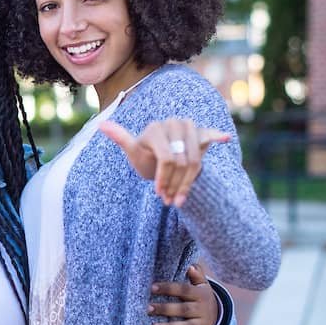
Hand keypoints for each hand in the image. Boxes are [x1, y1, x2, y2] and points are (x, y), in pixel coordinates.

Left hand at [99, 118, 229, 206]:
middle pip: (182, 163)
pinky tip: (224, 138)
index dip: (163, 179)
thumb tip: (101, 125)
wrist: (160, 159)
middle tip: (169, 201)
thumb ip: (121, 139)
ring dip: (188, 184)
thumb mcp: (133, 152)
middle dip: (175, 185)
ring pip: (196, 161)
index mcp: (157, 127)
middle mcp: (176, 123)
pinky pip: (210, 136)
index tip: (159, 195)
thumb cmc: (145, 157)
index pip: (166, 159)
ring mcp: (191, 127)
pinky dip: (217, 136)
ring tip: (179, 200)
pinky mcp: (202, 134)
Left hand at [148, 264, 218, 324]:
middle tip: (148, 308)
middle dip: (165, 309)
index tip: (152, 288)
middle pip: (183, 309)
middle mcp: (202, 309)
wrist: (217, 314)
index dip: (168, 288)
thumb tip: (190, 266)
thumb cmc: (201, 295)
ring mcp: (203, 324)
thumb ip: (196, 273)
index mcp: (200, 294)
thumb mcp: (202, 283)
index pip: (183, 290)